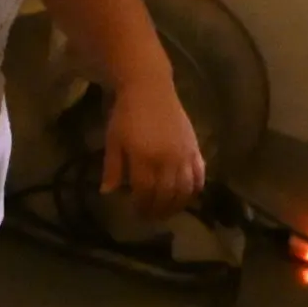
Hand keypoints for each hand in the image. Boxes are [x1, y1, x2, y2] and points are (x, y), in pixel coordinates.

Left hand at [103, 78, 205, 217]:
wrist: (150, 88)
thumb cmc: (127, 114)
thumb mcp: (113, 140)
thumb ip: (112, 167)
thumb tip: (108, 192)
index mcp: (144, 158)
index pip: (146, 191)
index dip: (142, 206)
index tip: (137, 214)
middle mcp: (168, 160)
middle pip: (166, 194)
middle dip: (158, 209)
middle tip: (151, 218)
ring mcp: (184, 154)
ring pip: (185, 189)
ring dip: (177, 205)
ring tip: (168, 211)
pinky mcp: (195, 148)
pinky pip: (200, 174)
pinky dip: (196, 188)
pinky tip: (189, 196)